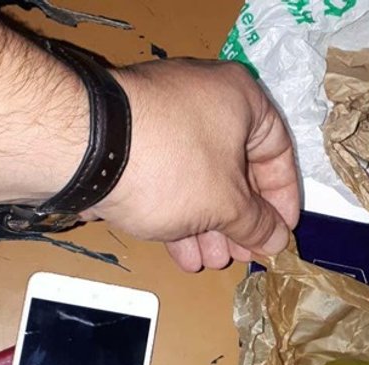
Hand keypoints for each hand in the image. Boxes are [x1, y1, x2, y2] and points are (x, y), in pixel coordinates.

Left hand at [83, 59, 299, 270]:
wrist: (84, 152)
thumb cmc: (173, 167)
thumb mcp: (227, 204)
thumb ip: (258, 225)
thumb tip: (278, 240)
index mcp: (240, 100)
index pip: (278, 152)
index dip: (284, 199)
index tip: (281, 232)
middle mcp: (205, 102)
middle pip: (237, 172)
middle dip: (240, 222)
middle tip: (244, 254)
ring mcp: (165, 121)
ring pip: (201, 181)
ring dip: (210, 227)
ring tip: (211, 260)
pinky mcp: (133, 144)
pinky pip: (170, 181)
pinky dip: (180, 216)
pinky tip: (182, 253)